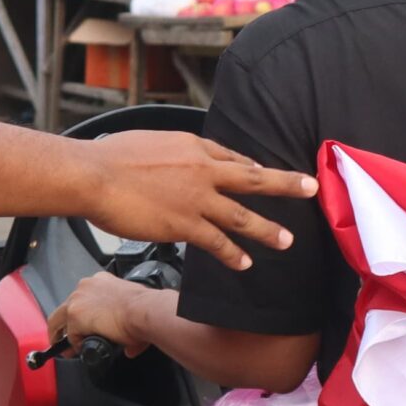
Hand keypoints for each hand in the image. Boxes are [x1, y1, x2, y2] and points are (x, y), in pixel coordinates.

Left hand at [46, 272, 152, 357]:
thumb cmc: (142, 308)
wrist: (142, 311)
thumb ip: (125, 325)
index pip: (83, 298)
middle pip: (65, 307)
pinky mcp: (75, 314)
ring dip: (62, 335)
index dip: (81, 315)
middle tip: (64, 339)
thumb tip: (130, 348)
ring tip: (65, 349)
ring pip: (60, 319)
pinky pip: (69, 335)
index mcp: (101, 281)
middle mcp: (86, 287)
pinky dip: (74, 344)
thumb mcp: (132, 308)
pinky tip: (80, 350)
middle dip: (63, 324)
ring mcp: (78, 299)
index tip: (84, 325)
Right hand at [80, 130, 314, 271]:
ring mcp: (196, 198)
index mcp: (193, 147)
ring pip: (242, 215)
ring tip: (287, 240)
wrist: (94, 175)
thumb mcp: (149, 142)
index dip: (249, 167)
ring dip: (267, 229)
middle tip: (310, 188)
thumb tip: (169, 159)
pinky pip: (217, 242)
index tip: (263, 173)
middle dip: (285, 183)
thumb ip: (169, 152)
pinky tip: (245, 263)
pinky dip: (233, 254)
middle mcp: (202, 170)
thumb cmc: (111, 158)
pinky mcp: (185, 224)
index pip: (229, 156)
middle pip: (252, 177)